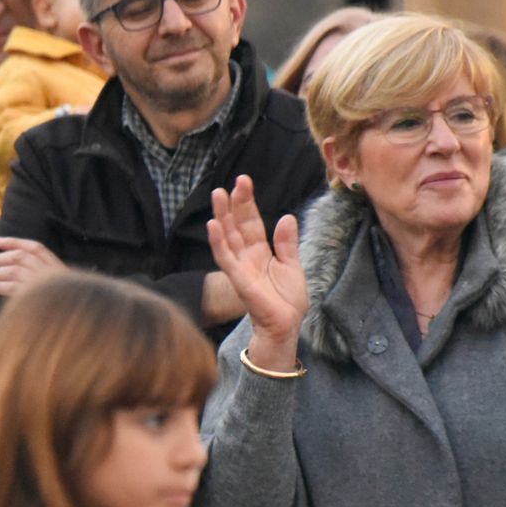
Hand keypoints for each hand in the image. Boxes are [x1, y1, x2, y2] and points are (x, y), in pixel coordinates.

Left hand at [0, 236, 66, 296]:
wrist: (75, 315)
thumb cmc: (64, 301)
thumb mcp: (60, 283)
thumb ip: (44, 272)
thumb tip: (17, 265)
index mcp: (55, 265)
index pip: (34, 247)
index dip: (14, 242)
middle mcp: (48, 271)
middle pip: (18, 258)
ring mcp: (41, 283)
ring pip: (12, 271)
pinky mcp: (33, 297)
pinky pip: (10, 288)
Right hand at [206, 175, 307, 367]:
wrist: (286, 325)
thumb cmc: (287, 299)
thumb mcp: (292, 265)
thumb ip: (287, 242)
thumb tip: (287, 217)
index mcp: (260, 250)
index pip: (252, 222)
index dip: (247, 202)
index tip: (244, 181)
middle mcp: (247, 255)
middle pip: (238, 224)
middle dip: (234, 203)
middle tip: (233, 182)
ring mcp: (240, 266)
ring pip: (228, 236)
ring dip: (222, 216)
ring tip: (218, 195)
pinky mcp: (238, 278)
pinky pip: (225, 257)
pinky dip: (218, 242)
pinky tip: (214, 225)